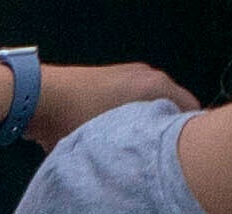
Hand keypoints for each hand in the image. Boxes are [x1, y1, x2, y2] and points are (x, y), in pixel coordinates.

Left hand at [37, 61, 184, 142]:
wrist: (39, 97)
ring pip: (149, 108)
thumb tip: (163, 157)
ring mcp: (128, 76)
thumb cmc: (77, 115)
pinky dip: (127, 120)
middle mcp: (147, 75)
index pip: (192, 109)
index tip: (181, 154)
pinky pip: (130, 104)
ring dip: (144, 127)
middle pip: (171, 109)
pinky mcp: (109, 81)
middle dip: (165, 131)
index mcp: (156, 84)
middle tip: (157, 155)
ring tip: (131, 147)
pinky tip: (111, 137)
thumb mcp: (119, 135)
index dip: (188, 134)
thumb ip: (149, 143)